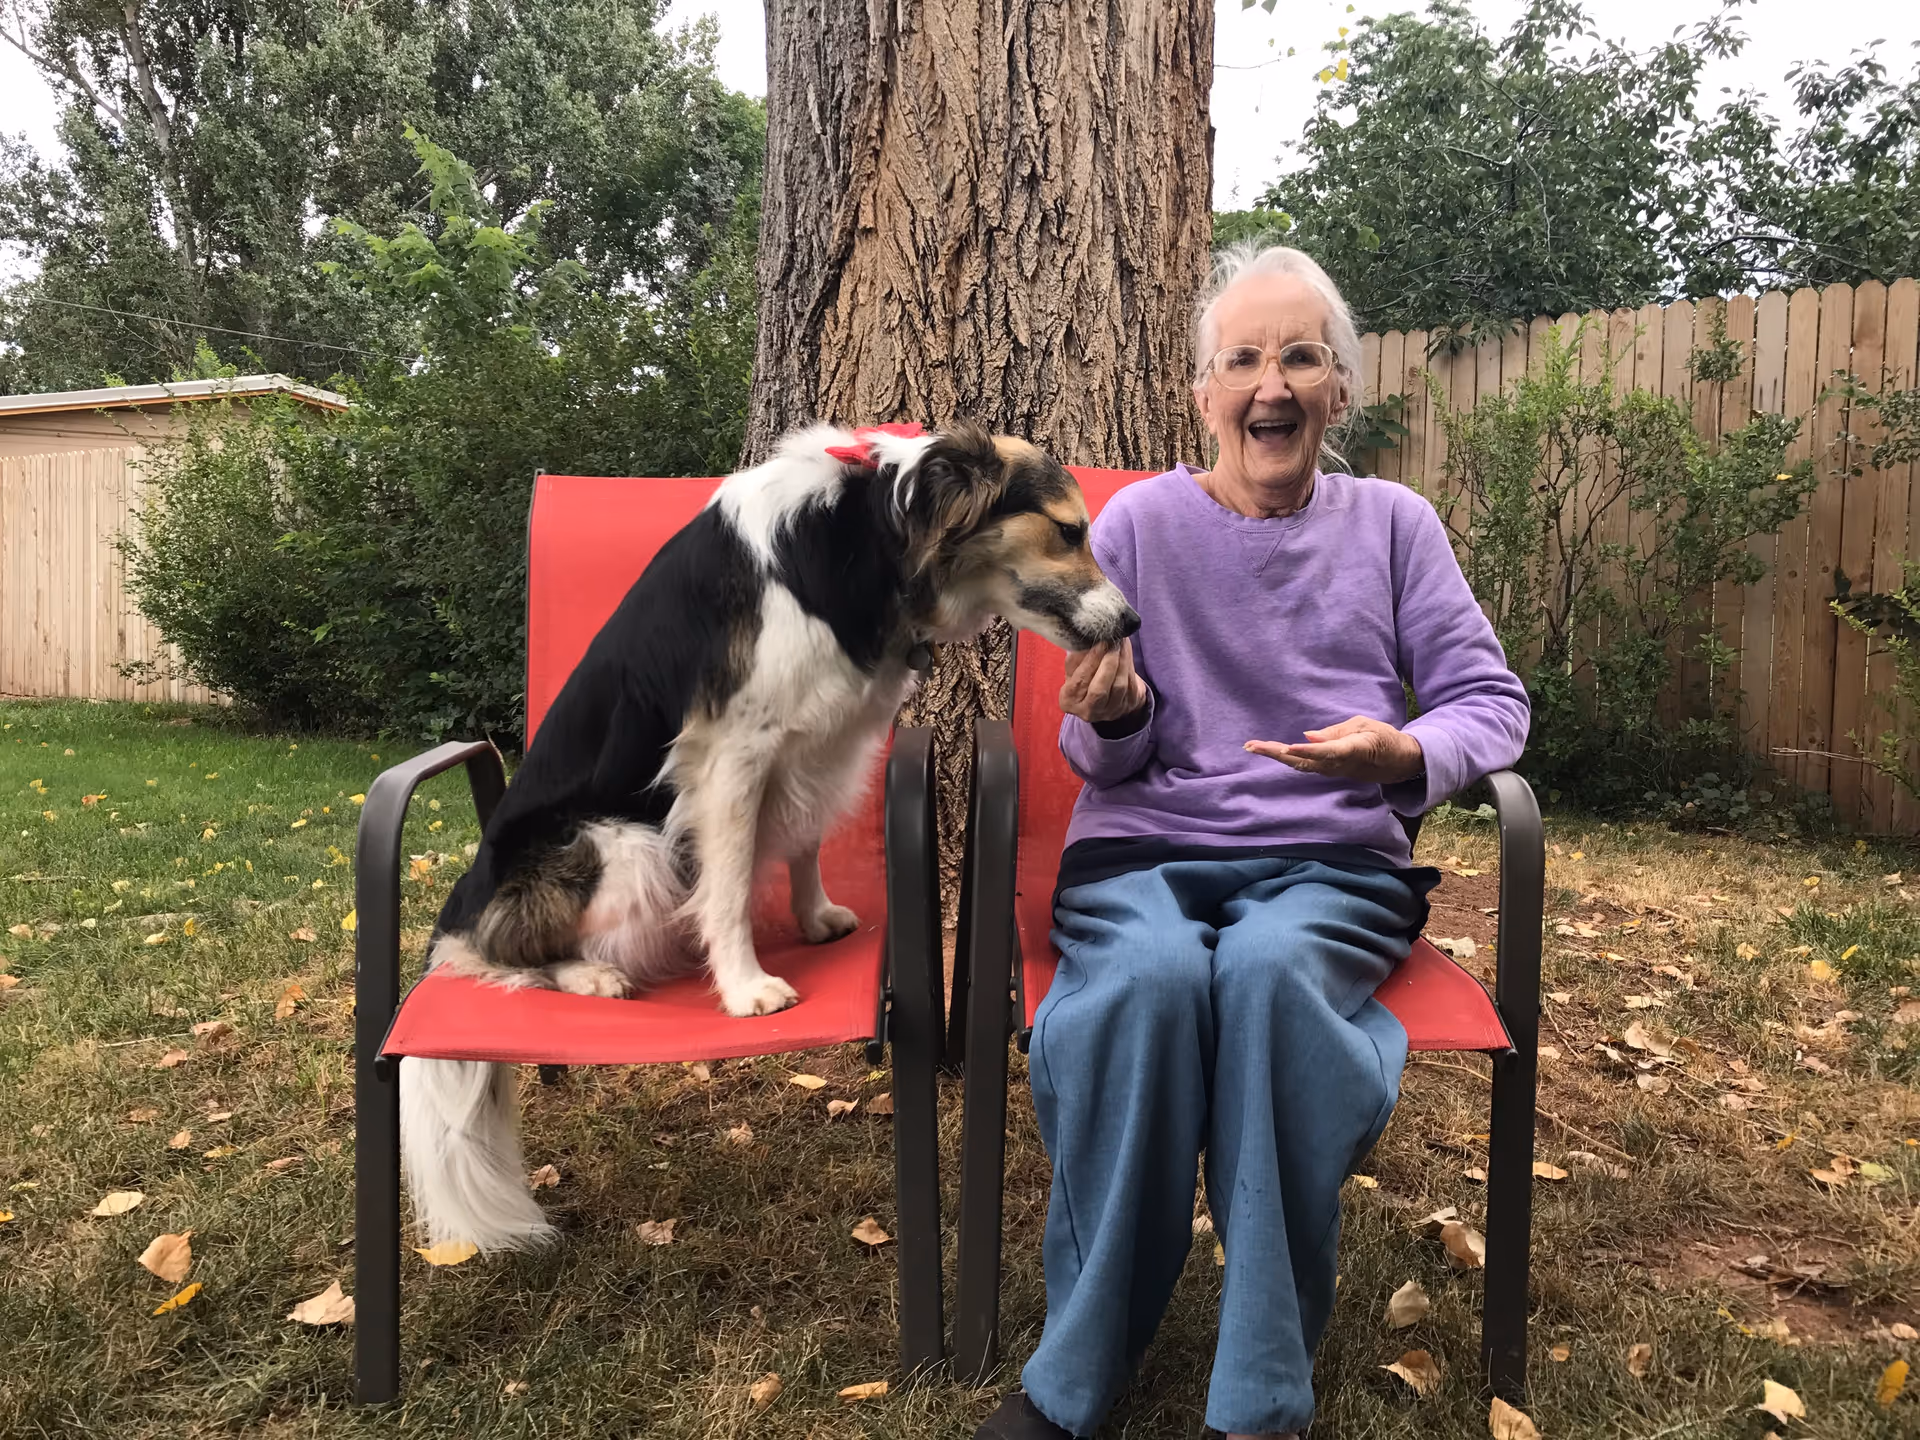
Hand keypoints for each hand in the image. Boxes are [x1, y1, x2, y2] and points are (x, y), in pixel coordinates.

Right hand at [1060, 639, 1148, 724]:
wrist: (1105, 696)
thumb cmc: (1084, 678)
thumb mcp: (1074, 669)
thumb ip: (1077, 657)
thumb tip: (1088, 638)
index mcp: (1069, 701)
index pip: (1079, 681)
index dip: (1090, 661)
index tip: (1099, 642)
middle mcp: (1089, 711)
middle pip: (1100, 689)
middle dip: (1108, 662)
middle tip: (1113, 641)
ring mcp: (1110, 711)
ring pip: (1119, 686)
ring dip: (1122, 660)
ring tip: (1120, 642)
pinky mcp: (1128, 705)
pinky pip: (1131, 683)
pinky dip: (1129, 663)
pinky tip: (1126, 650)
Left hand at [1244, 716, 1423, 783]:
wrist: (1398, 762)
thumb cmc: (1383, 738)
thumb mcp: (1364, 726)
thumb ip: (1336, 732)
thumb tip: (1307, 736)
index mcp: (1352, 750)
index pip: (1327, 751)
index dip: (1308, 750)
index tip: (1289, 746)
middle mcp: (1338, 764)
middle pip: (1303, 761)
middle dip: (1276, 753)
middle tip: (1251, 746)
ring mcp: (1332, 771)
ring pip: (1299, 765)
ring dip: (1275, 756)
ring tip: (1252, 746)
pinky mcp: (1329, 770)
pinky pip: (1304, 765)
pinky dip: (1285, 758)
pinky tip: (1271, 751)